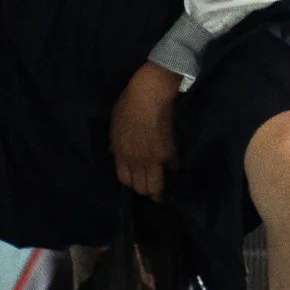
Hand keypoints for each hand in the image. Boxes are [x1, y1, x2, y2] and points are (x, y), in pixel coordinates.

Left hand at [109, 61, 181, 198]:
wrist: (148, 97)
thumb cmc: (127, 105)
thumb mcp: (114, 123)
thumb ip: (116, 141)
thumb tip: (116, 151)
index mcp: (121, 154)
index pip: (124, 179)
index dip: (130, 182)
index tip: (134, 181)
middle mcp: (136, 161)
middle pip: (140, 187)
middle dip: (144, 190)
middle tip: (149, 189)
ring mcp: (153, 159)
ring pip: (156, 185)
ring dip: (158, 191)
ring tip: (161, 193)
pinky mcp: (169, 152)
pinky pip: (172, 168)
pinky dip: (173, 170)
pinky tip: (174, 169)